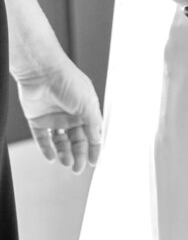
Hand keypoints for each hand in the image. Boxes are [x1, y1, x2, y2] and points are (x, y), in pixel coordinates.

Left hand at [16, 57, 102, 172]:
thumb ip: (93, 124)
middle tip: (78, 168)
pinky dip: (47, 149)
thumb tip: (97, 140)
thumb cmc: (68, 81)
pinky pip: (43, 139)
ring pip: (61, 141)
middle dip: (79, 155)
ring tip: (65, 162)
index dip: (94, 147)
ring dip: (64, 153)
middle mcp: (71, 114)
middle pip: (77, 140)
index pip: (92, 132)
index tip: (94, 161)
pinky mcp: (38, 120)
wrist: (42, 72)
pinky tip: (51, 157)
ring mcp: (54, 117)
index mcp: (86, 109)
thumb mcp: (87, 103)